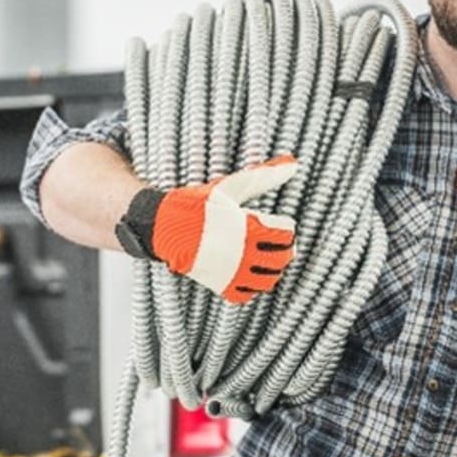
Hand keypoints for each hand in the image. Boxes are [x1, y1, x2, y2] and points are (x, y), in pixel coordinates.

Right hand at [115, 155, 297, 303]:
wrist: (164, 227)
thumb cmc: (198, 204)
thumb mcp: (232, 186)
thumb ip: (264, 176)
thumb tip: (293, 163)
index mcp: (247, 227)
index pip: (285, 235)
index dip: (287, 228)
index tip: (282, 223)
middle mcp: (242, 253)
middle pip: (282, 258)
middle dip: (284, 249)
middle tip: (278, 240)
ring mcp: (232, 272)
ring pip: (269, 279)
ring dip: (274, 268)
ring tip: (268, 256)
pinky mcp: (221, 285)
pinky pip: (248, 293)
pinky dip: (255, 285)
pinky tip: (252, 271)